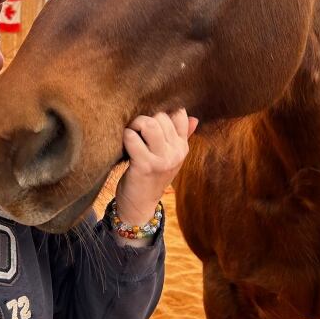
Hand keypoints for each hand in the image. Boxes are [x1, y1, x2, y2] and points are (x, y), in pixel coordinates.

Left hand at [115, 109, 198, 233]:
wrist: (140, 204)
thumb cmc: (152, 175)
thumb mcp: (170, 157)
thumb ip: (182, 136)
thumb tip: (194, 118)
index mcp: (183, 147)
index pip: (179, 115)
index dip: (162, 114)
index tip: (153, 124)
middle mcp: (176, 152)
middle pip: (160, 117)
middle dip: (145, 119)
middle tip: (137, 131)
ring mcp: (161, 160)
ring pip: (148, 124)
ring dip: (135, 125)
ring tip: (132, 135)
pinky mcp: (144, 165)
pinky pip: (132, 137)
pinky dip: (125, 137)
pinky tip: (126, 146)